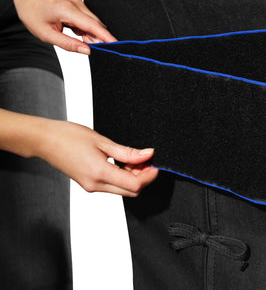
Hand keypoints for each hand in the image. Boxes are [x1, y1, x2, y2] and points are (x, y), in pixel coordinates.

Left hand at [12, 0, 116, 53]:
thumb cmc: (34, 12)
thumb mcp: (46, 34)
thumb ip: (68, 44)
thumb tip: (86, 51)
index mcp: (68, 10)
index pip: (93, 26)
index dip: (106, 37)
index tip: (115, 45)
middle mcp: (77, 5)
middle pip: (96, 25)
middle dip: (98, 39)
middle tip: (90, 49)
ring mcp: (79, 4)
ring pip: (93, 24)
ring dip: (91, 35)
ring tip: (75, 38)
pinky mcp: (80, 6)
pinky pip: (89, 21)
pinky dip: (86, 30)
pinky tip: (76, 32)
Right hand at [38, 119, 158, 196]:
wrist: (46, 140)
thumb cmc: (69, 137)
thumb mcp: (103, 141)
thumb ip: (127, 152)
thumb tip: (147, 155)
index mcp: (100, 174)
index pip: (134, 185)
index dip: (149, 176)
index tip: (155, 164)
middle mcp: (95, 185)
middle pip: (130, 191)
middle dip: (143, 178)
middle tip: (147, 160)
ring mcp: (91, 186)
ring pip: (121, 189)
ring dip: (133, 177)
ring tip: (134, 158)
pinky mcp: (88, 184)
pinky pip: (111, 185)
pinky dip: (122, 176)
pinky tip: (122, 162)